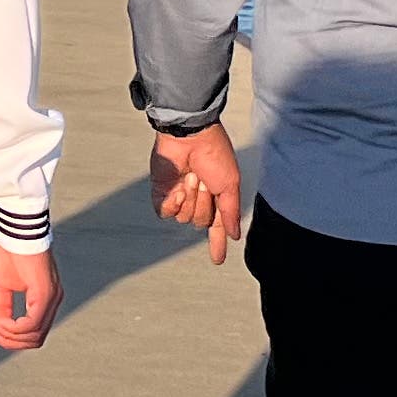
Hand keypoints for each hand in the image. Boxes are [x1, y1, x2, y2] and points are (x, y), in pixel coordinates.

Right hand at [0, 238, 60, 351]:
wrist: (15, 228)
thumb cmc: (10, 250)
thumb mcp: (2, 284)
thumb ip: (2, 305)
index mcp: (44, 299)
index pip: (34, 333)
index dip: (11, 338)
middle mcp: (53, 301)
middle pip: (35, 340)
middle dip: (9, 341)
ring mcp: (51, 298)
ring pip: (33, 336)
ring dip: (8, 335)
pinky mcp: (45, 293)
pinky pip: (31, 324)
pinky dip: (12, 327)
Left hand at [149, 124, 244, 263]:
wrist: (190, 136)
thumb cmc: (214, 155)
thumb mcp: (230, 185)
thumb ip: (230, 213)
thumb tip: (234, 235)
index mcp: (215, 198)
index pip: (216, 227)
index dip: (217, 244)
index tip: (217, 260)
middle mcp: (197, 200)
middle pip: (200, 223)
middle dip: (204, 204)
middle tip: (204, 180)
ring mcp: (178, 196)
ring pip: (183, 218)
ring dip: (190, 198)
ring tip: (191, 176)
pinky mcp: (161, 192)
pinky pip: (166, 212)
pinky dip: (173, 202)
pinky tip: (178, 187)